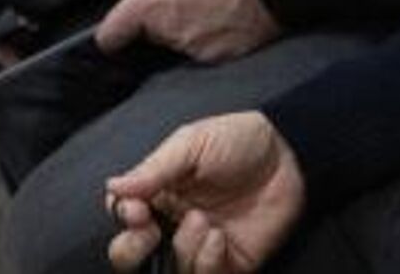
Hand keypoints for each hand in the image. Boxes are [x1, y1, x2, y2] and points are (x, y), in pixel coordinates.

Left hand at [97, 0, 279, 63]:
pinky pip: (206, 47)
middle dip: (158, 17)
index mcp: (153, 2)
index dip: (109, 33)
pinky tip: (224, 14)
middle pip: (151, 32)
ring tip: (207, 0)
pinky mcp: (223, 57)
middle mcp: (171, 31)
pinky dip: (210, 35)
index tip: (110, 32)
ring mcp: (198, 48)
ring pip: (179, 39)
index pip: (111, 33)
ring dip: (185, 25)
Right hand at [105, 111, 305, 272]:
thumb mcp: (190, 143)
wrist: (287, 155)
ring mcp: (201, 246)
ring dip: (182, 249)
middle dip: (131, 251)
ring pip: (172, 269)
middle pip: (133, 256)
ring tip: (202, 220)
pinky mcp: (230, 264)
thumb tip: (112, 187)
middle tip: (148, 230)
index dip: (122, 220)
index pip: (123, 216)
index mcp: (159, 191)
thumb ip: (153, 169)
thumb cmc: (237, 140)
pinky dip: (207, 262)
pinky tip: (218, 238)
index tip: (136, 211)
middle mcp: (174, 221)